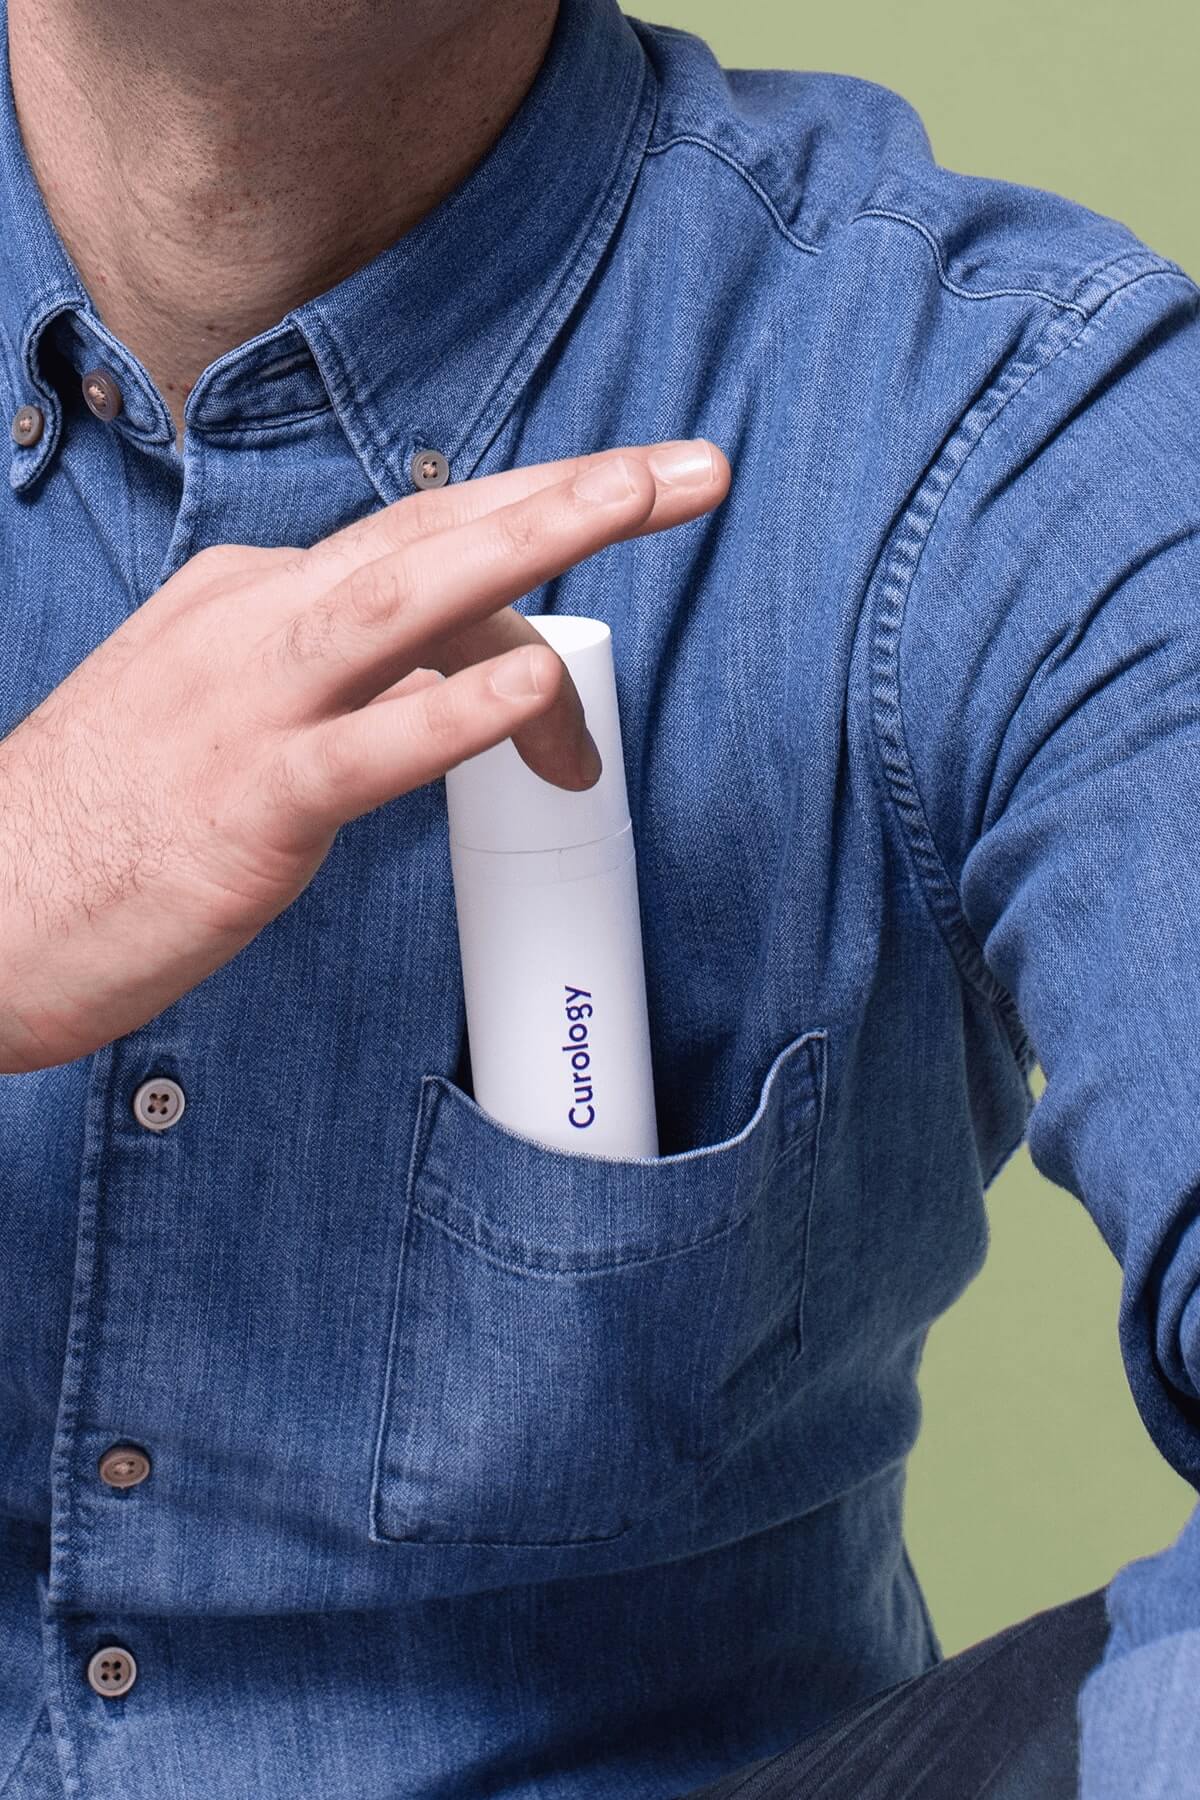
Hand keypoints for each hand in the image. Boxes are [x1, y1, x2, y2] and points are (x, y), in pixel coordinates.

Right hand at [0, 438, 728, 1072]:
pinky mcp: (250, 804)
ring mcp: (250, 709)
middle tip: (688, 470)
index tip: (624, 554)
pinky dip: (456, 714)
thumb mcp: (227, 714)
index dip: (536, 552)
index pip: (419, 550)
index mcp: (252, 598)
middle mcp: (254, 626)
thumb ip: (345, 686)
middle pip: (432, 534)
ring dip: (534, 542)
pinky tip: (530, 697)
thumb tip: (469, 695)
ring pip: (406, 600)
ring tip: (641, 501)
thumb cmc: (112, 815)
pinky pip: (369, 748)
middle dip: (572, 495)